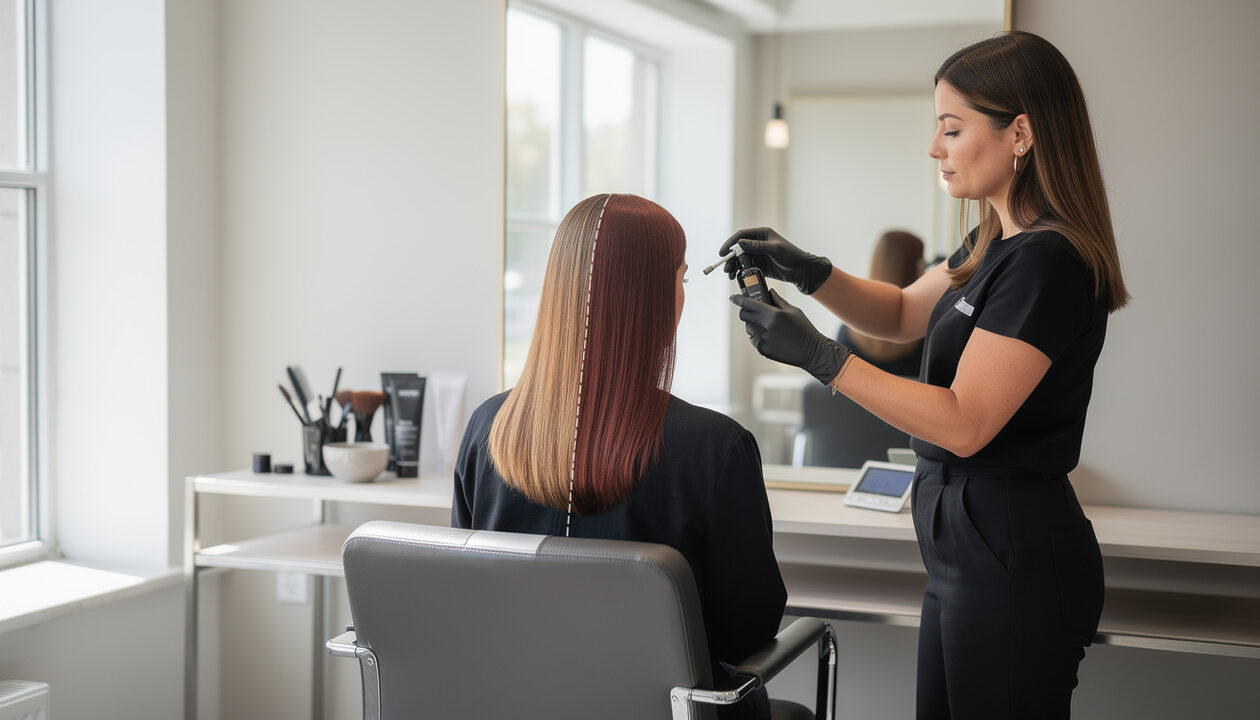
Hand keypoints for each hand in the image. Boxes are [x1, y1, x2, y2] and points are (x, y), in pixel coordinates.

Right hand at [720, 227, 831, 294]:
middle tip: (726, 268)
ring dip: (734, 266)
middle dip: (730, 258)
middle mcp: (758, 244)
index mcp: (762, 234)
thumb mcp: (775, 249)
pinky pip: (746, 268)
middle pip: (738, 249)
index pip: (741, 236)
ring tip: (730, 275)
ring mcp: (758, 255)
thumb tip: (740, 243)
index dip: (730, 243)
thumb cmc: (792, 256)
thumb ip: (757, 246)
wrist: (802, 271)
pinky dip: (740, 272)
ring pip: (740, 259)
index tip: (723, 253)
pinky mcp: (759, 266)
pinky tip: (737, 277)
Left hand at [731, 289, 851, 385]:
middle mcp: (764, 326)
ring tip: (768, 326)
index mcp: (772, 314)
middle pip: (744, 315)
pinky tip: (772, 336)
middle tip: (755, 311)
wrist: (811, 351)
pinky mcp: (762, 350)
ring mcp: (762, 339)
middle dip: (747, 311)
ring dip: (753, 324)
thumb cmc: (804, 329)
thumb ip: (777, 300)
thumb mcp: (793, 311)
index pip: (747, 303)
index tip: (733, 297)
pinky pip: (753, 339)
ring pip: (748, 328)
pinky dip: (758, 336)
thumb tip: (768, 291)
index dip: (738, 299)